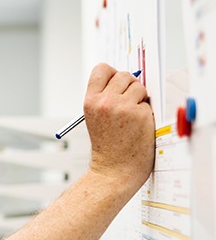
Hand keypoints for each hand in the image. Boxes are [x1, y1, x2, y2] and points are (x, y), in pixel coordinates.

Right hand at [83, 63, 154, 192]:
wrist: (113, 170)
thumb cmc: (107, 146)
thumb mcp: (95, 117)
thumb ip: (104, 97)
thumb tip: (126, 78)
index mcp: (90, 101)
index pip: (101, 69)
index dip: (112, 74)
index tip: (116, 84)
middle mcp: (104, 102)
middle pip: (123, 75)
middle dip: (129, 86)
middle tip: (127, 103)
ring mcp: (123, 107)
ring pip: (138, 86)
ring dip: (139, 98)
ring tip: (132, 117)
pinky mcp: (141, 114)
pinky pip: (148, 103)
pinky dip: (147, 112)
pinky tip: (139, 126)